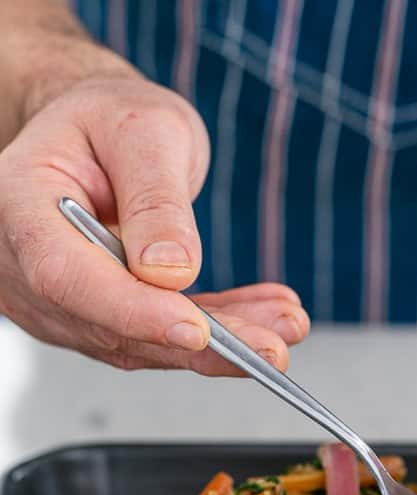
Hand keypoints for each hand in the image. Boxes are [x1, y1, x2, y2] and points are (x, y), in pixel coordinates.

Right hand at [0, 69, 308, 373]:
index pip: (67, 277)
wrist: (103, 135)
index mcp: (21, 205)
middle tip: (271, 346)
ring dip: (223, 343)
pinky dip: (219, 333)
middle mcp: (29, 265)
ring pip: (145, 344)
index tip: (195, 329)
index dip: (132, 311)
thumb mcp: (145, 131)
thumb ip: (156, 198)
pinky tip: (266, 322)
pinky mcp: (102, 321)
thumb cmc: (112, 121)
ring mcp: (62, 303)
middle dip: (201, 344)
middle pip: (113, 326)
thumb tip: (170, 270)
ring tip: (285, 327)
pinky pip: (161, 337)